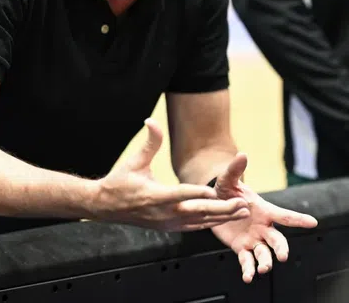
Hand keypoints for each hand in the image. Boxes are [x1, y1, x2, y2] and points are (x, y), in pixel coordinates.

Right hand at [91, 120, 249, 231]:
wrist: (106, 207)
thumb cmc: (120, 182)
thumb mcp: (134, 161)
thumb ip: (149, 142)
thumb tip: (151, 121)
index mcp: (154, 195)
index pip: (179, 194)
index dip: (197, 193)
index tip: (214, 191)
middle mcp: (163, 212)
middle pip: (197, 212)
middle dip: (222, 209)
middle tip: (242, 204)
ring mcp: (167, 222)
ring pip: (200, 222)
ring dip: (222, 217)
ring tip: (242, 212)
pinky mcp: (169, 227)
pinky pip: (194, 227)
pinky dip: (210, 223)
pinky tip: (225, 219)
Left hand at [210, 153, 317, 283]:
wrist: (213, 204)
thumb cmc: (226, 190)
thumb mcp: (229, 180)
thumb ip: (235, 170)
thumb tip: (242, 154)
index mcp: (264, 210)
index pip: (284, 215)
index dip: (298, 219)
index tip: (313, 222)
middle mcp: (263, 227)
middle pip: (277, 240)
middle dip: (281, 248)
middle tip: (283, 256)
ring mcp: (254, 239)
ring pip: (265, 254)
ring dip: (266, 262)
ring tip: (263, 269)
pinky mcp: (241, 248)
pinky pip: (247, 261)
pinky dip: (248, 270)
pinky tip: (248, 277)